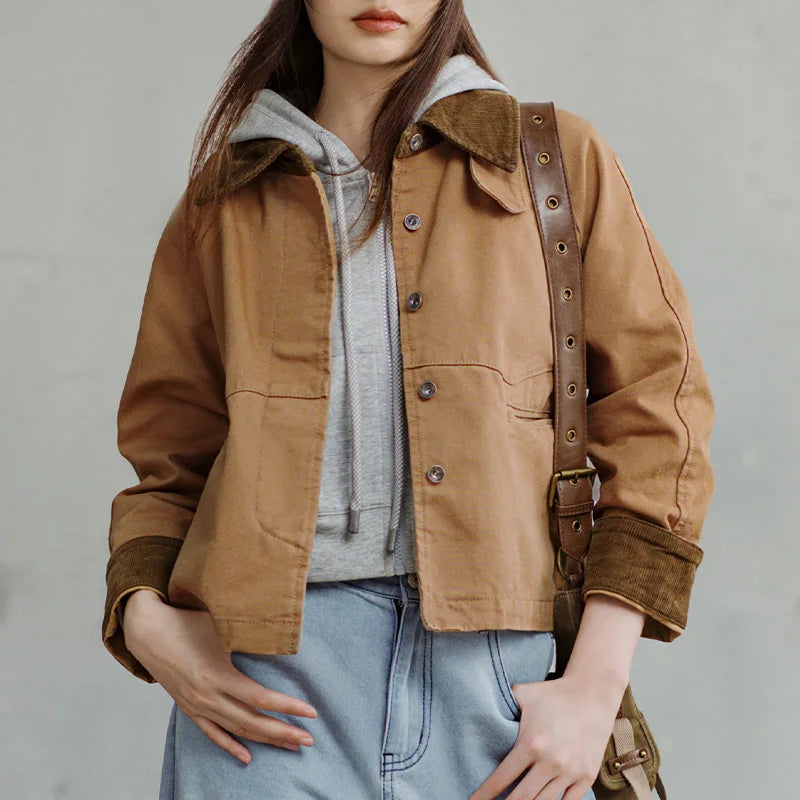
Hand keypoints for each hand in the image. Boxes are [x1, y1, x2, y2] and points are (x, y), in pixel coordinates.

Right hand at [122, 589, 317, 764]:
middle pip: (252, 722)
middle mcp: (208, 696)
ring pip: (236, 730)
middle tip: (309, 739)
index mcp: (218, 675)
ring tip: (291, 745)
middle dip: (283, 732)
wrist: (147, 632)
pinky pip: (212, 733)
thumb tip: (280, 633)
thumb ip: (248, 633)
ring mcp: (197, 706)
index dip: (287, 707)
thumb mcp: (221, 623)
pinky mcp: (189, 708)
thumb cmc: (187, 621)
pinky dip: (231, 746)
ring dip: (265, 740)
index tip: (311, 713)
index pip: (260, 698)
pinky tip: (247, 757)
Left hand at [468, 672, 622, 799]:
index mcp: (531, 743)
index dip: (485, 794)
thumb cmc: (552, 694)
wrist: (592, 694)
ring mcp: (570, 771)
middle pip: (522, 798)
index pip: (502, 778)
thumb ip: (502, 704)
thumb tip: (478, 708)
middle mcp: (551, 762)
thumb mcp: (523, 694)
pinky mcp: (586, 776)